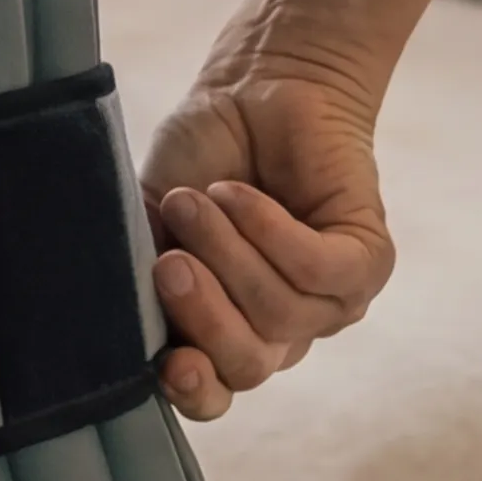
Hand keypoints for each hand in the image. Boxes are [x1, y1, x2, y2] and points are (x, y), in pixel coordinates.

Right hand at [137, 69, 394, 419]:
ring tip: (199, 199)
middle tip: (170, 261)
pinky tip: (239, 193)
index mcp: (225, 330)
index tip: (167, 363)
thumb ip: (137, 272)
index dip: (193, 391)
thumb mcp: (151, 221)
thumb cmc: (199, 156)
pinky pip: (317, 270)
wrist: (251, 87)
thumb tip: (115, 318)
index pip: (215, 393)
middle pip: (248, 365)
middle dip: (204, 315)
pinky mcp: (366, 260)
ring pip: (280, 313)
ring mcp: (330, 302)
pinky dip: (269, 230)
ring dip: (227, 251)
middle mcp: (281, 330)